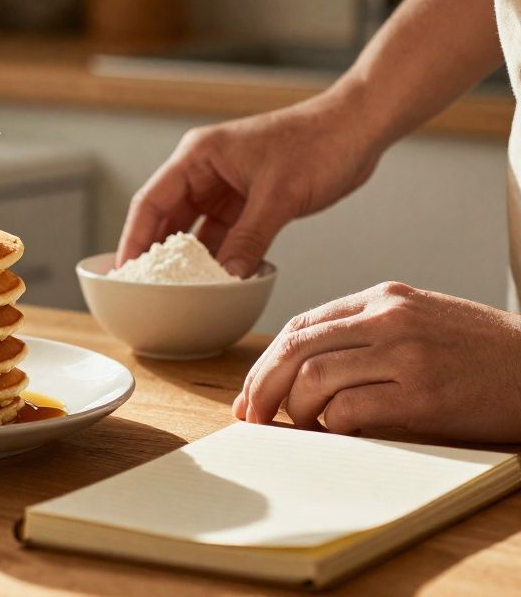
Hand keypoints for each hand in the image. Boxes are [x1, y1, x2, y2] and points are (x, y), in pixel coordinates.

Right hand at [117, 87, 383, 276]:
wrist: (359, 128)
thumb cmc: (318, 142)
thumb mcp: (280, 195)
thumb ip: (249, 238)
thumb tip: (225, 277)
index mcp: (198, 156)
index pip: (151, 201)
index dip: (135, 239)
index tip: (125, 271)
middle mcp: (205, 171)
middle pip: (167, 217)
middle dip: (157, 253)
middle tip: (145, 288)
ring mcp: (226, 186)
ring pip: (196, 229)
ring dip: (192, 259)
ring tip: (177, 291)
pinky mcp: (249, 200)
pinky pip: (225, 234)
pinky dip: (221, 256)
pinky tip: (217, 281)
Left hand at [234, 282, 520, 442]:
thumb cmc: (481, 352)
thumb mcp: (419, 320)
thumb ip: (365, 333)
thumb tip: (301, 370)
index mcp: (383, 298)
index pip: (300, 326)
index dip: (264, 362)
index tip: (250, 391)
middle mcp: (389, 319)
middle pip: (295, 350)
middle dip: (262, 386)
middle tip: (252, 416)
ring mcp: (406, 355)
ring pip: (314, 380)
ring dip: (295, 411)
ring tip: (301, 426)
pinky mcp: (423, 395)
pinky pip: (350, 410)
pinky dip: (330, 426)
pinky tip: (337, 431)